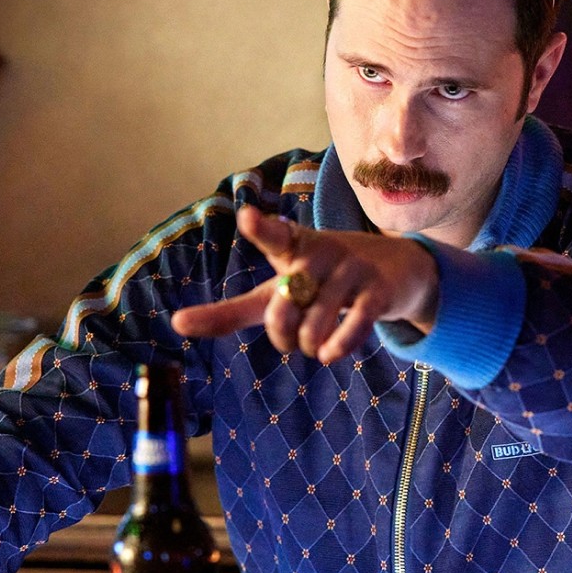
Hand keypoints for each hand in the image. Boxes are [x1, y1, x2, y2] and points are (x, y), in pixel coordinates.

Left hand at [172, 205, 439, 363]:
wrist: (396, 271)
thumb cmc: (321, 282)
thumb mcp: (275, 293)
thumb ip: (230, 310)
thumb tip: (175, 322)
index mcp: (292, 247)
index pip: (274, 236)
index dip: (261, 228)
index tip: (249, 216)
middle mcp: (321, 252)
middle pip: (287, 301)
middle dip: (283, 333)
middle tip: (292, 341)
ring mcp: (353, 270)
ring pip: (317, 321)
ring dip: (310, 346)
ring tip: (315, 347)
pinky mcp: (379, 292)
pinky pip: (356, 325)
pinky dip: (338, 347)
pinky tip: (331, 355)